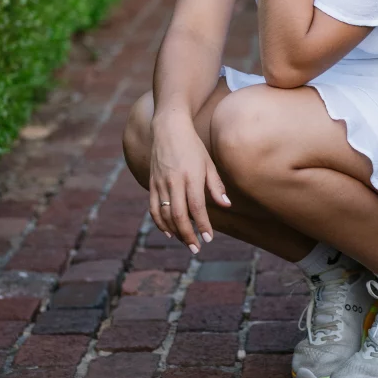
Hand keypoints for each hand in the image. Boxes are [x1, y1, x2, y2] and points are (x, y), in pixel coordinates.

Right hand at [148, 114, 230, 253]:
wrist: (168, 129)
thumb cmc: (193, 146)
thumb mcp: (208, 163)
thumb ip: (215, 185)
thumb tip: (226, 205)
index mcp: (191, 176)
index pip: (196, 207)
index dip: (203, 225)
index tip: (209, 238)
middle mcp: (174, 181)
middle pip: (179, 215)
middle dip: (188, 235)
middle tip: (197, 248)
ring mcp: (160, 183)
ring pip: (164, 214)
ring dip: (175, 232)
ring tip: (186, 242)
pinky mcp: (151, 183)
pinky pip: (153, 208)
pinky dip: (160, 223)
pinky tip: (169, 232)